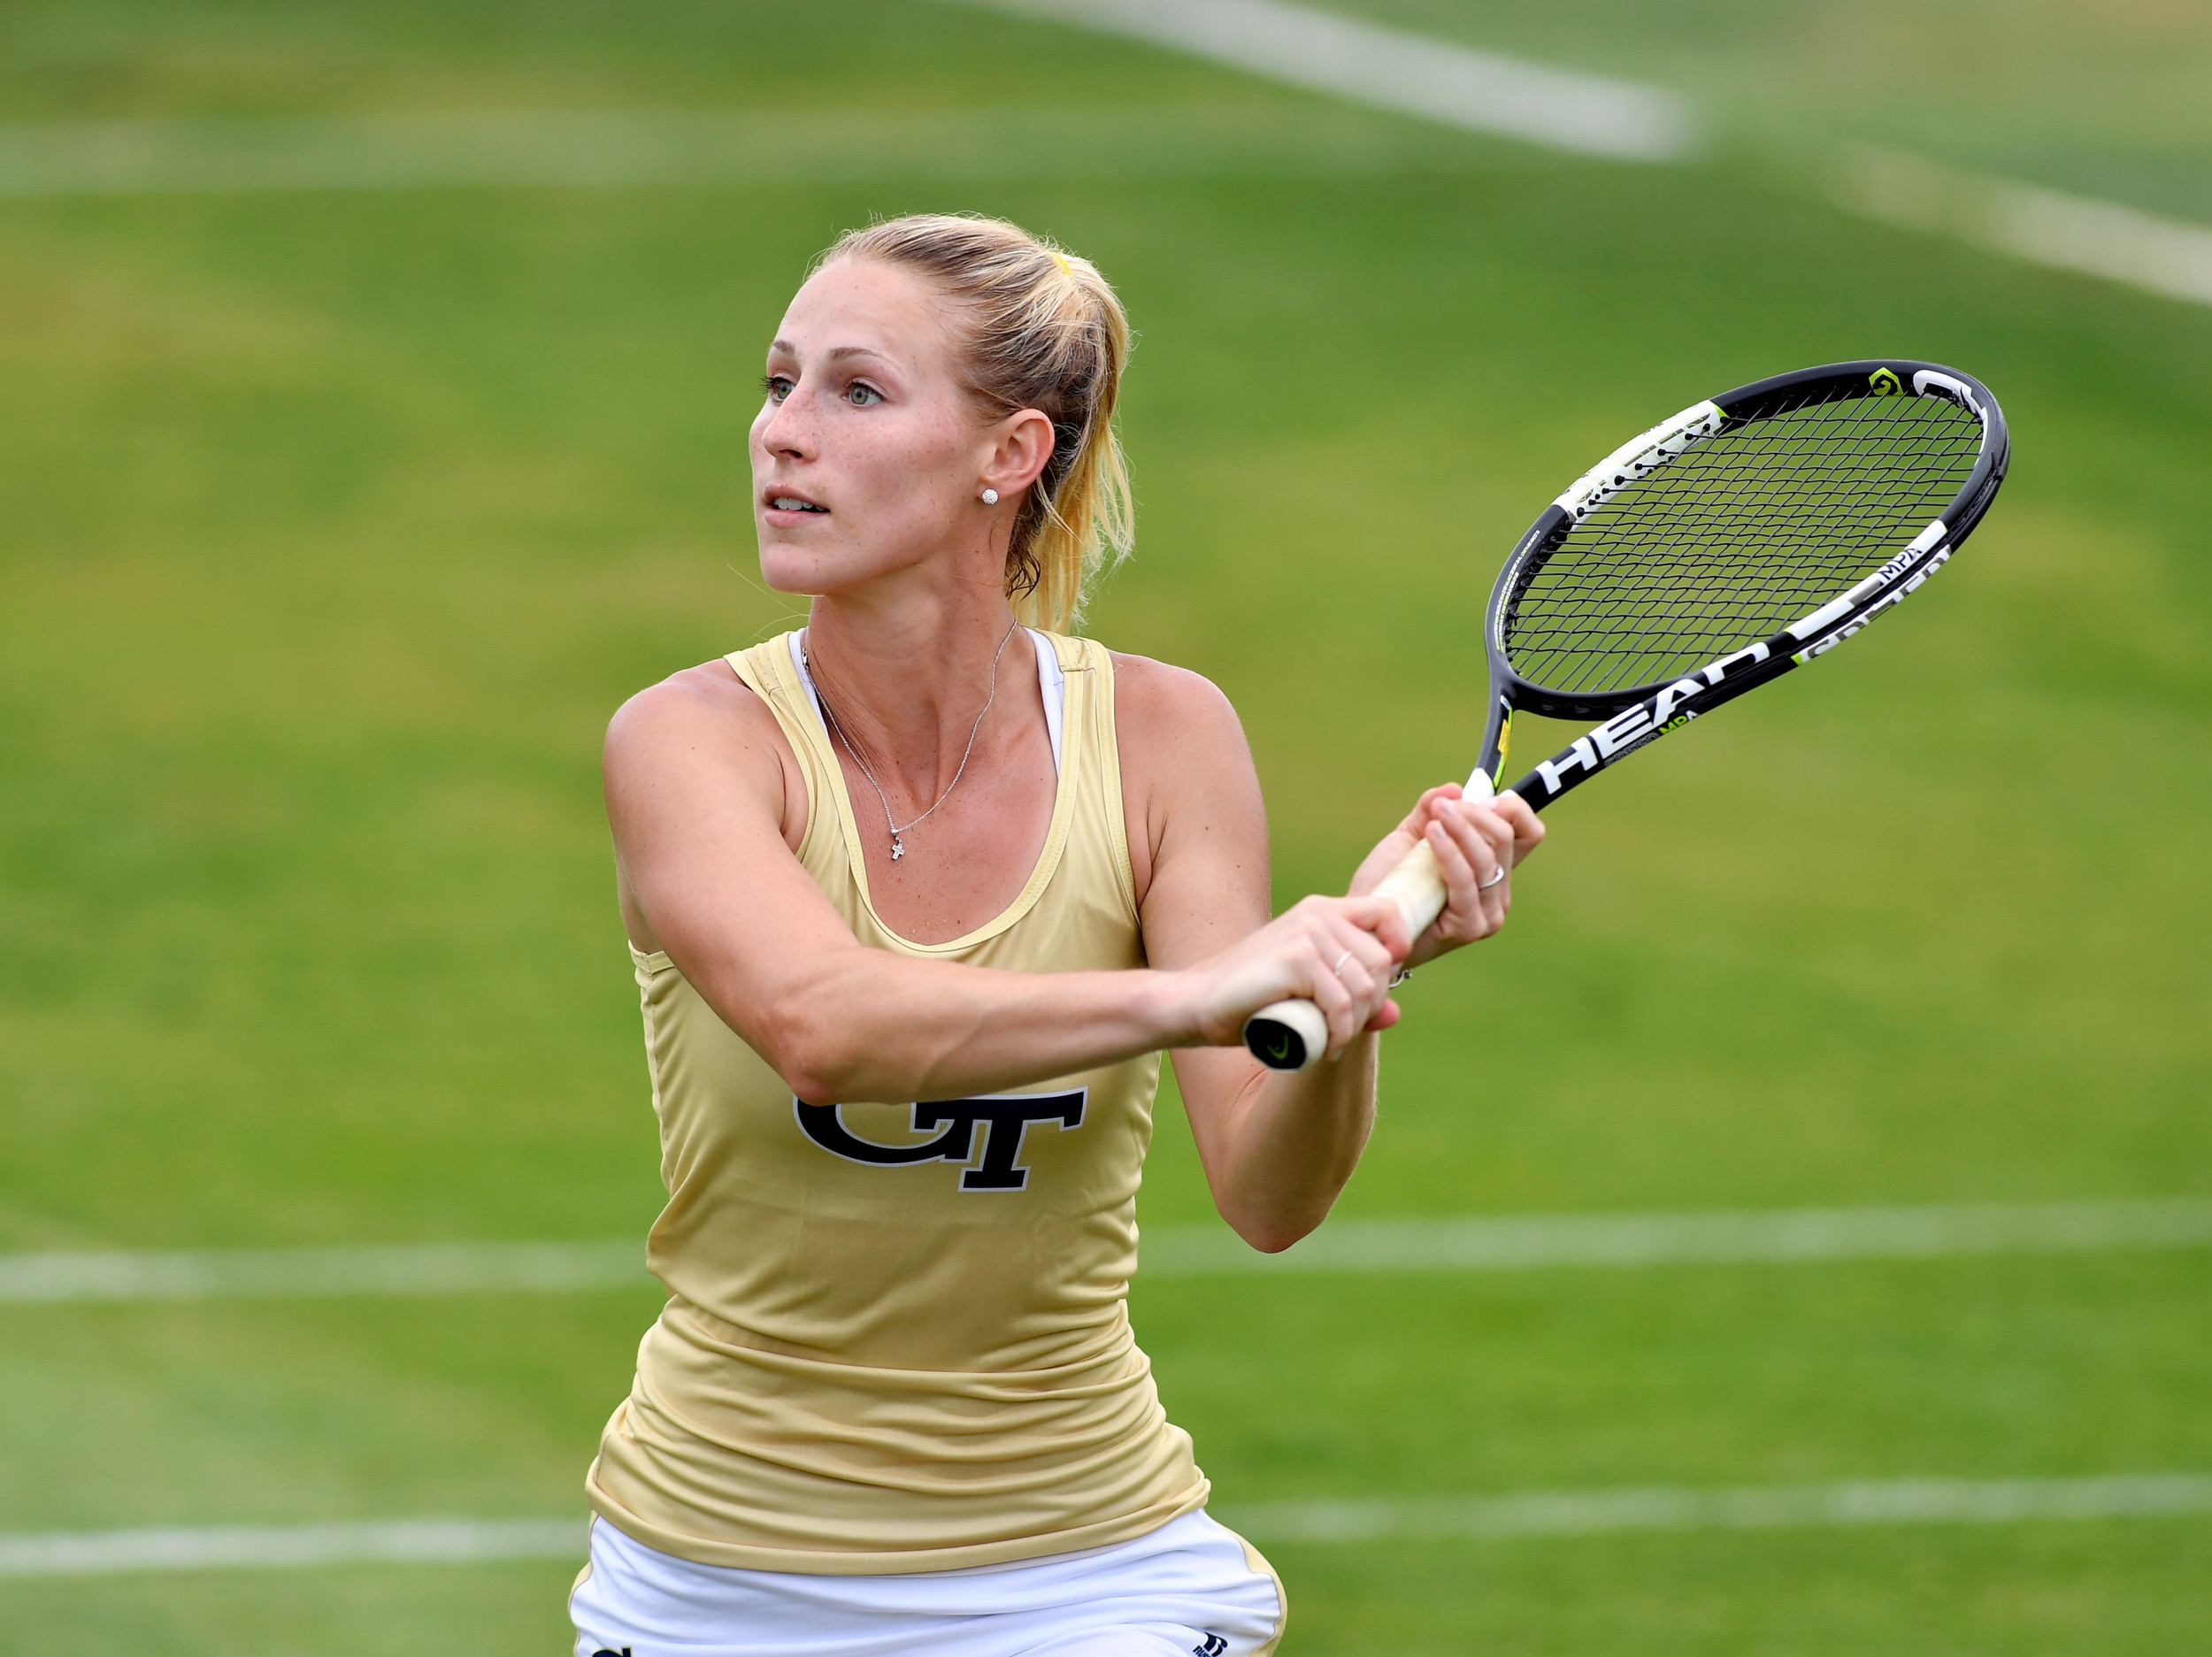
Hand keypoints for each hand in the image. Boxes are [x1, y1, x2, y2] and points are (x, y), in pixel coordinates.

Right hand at [1177, 892, 1410, 1058]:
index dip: (1397, 946)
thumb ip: (1350, 998)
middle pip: (1382, 960)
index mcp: (1321, 910)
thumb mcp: (1307, 993)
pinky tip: (1325, 1047)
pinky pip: (1341, 1004)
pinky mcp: (1296, 958)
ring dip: (1354, 1026)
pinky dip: (1339, 1034)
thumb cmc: (1249, 1000)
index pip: (1387, 912)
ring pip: (1365, 987)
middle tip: (1343, 1029)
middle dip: (1370, 1005)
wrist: (1196, 1003)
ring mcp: (1307, 933)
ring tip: (1331, 1041)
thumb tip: (1395, 1013)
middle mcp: (1318, 914)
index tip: (1378, 986)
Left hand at [1349, 782, 1544, 968]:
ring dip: (1462, 828)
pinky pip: (1465, 880)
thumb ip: (1430, 810)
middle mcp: (1498, 892)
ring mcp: (1488, 913)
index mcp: (1492, 869)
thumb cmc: (1390, 884)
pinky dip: (1450, 852)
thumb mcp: (1410, 837)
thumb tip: (1455, 788)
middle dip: (1475, 813)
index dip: (1513, 809)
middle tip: (1444, 805)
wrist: (1368, 923)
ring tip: (1435, 815)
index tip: (1482, 797)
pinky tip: (1432, 833)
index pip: (1528, 833)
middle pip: (1506, 838)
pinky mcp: (1470, 927)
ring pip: (1488, 858)